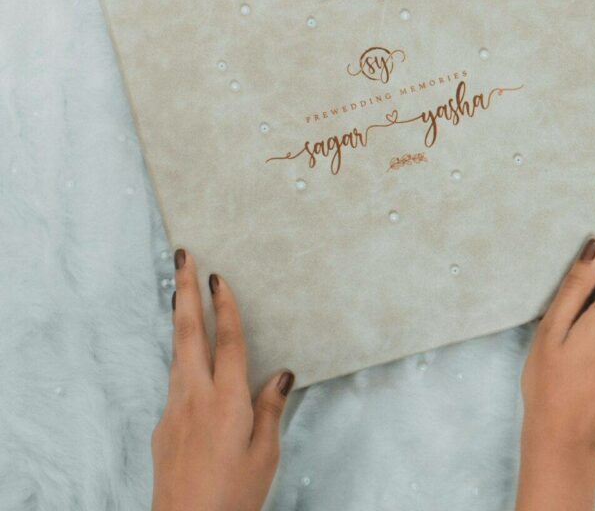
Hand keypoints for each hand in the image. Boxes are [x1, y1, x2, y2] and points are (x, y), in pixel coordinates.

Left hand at [151, 249, 293, 510]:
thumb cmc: (232, 497)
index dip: (225, 306)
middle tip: (182, 256)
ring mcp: (174, 410)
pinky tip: (190, 358)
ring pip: (177, 352)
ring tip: (179, 291)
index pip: (228, 341)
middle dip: (185, 291)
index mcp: (226, 401)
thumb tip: (281, 373)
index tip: (219, 276)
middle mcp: (195, 397)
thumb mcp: (265, 455)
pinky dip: (182, 355)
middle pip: (188, 333)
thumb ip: (270, 409)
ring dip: (180, 318)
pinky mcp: (164, 427)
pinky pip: (176, 379)